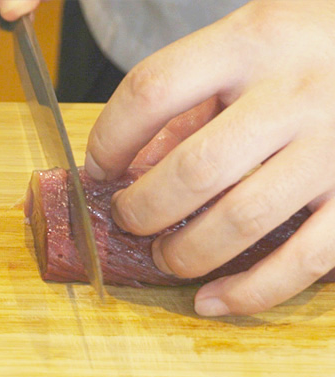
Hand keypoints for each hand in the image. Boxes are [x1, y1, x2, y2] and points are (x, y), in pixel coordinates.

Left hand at [85, 0, 334, 315]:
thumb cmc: (304, 47)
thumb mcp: (245, 44)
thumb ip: (191, 100)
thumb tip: (135, 166)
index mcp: (249, 42)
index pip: (152, 91)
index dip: (110, 138)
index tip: (99, 167)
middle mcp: (293, 93)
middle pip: (194, 169)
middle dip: (142, 209)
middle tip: (127, 219)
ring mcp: (333, 147)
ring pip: (241, 220)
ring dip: (186, 254)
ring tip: (164, 256)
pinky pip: (303, 260)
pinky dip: (249, 292)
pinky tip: (212, 299)